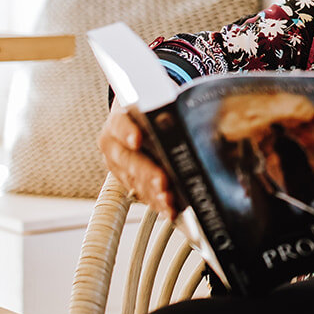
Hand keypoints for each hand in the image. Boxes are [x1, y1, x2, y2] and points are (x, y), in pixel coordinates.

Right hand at [97, 104, 177, 219]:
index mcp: (120, 117)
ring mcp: (118, 165)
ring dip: (153, 193)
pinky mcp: (127, 181)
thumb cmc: (154, 110)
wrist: (137, 118)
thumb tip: (199, 112)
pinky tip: (170, 209)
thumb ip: (173, 108)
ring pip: (134, 181)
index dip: (127, 131)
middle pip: (127, 158)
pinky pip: (142, 195)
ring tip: (169, 200)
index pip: (120, 122)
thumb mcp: (161, 104)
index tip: (137, 139)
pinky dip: (157, 203)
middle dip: (146, 172)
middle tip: (162, 181)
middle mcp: (114, 143)